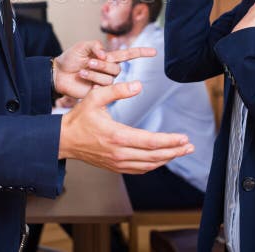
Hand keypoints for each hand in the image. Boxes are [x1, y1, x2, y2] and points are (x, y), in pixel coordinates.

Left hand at [54, 41, 157, 98]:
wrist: (59, 73)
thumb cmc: (70, 58)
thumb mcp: (82, 46)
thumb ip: (96, 46)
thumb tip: (106, 55)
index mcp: (108, 57)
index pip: (128, 54)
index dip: (141, 52)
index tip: (154, 52)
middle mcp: (109, 70)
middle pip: (116, 68)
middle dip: (101, 65)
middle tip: (88, 63)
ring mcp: (104, 82)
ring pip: (109, 79)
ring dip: (95, 74)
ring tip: (82, 72)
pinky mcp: (99, 92)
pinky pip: (103, 88)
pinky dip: (93, 83)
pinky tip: (85, 83)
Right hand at [58, 82, 193, 172]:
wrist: (64, 140)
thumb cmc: (79, 117)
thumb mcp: (95, 97)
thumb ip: (117, 90)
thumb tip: (138, 85)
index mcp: (117, 136)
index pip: (150, 142)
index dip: (170, 141)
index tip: (184, 138)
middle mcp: (119, 153)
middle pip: (154, 156)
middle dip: (175, 151)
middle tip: (190, 146)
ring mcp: (117, 162)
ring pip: (149, 165)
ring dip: (167, 159)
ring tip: (181, 152)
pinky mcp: (115, 166)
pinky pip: (140, 169)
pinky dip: (154, 164)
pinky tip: (162, 158)